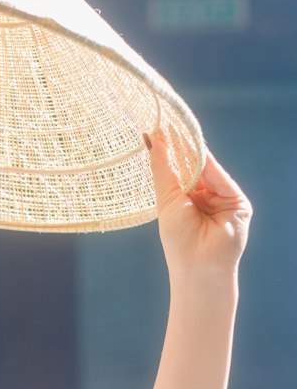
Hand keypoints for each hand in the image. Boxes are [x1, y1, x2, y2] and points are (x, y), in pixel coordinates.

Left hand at [144, 128, 252, 279]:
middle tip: (165, 123)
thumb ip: (163, 169)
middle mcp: (204, 196)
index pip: (179, 168)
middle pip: (193, 165)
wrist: (199, 266)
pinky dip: (209, 164)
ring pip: (207, 168)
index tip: (156, 128)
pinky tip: (195, 150)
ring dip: (193, 151)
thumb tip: (152, 139)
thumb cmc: (179, 240)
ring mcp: (222, 198)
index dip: (169, 150)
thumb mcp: (167, 199)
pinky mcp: (237, 202)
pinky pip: (221, 178)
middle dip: (180, 145)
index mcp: (186, 198)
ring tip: (175, 131)